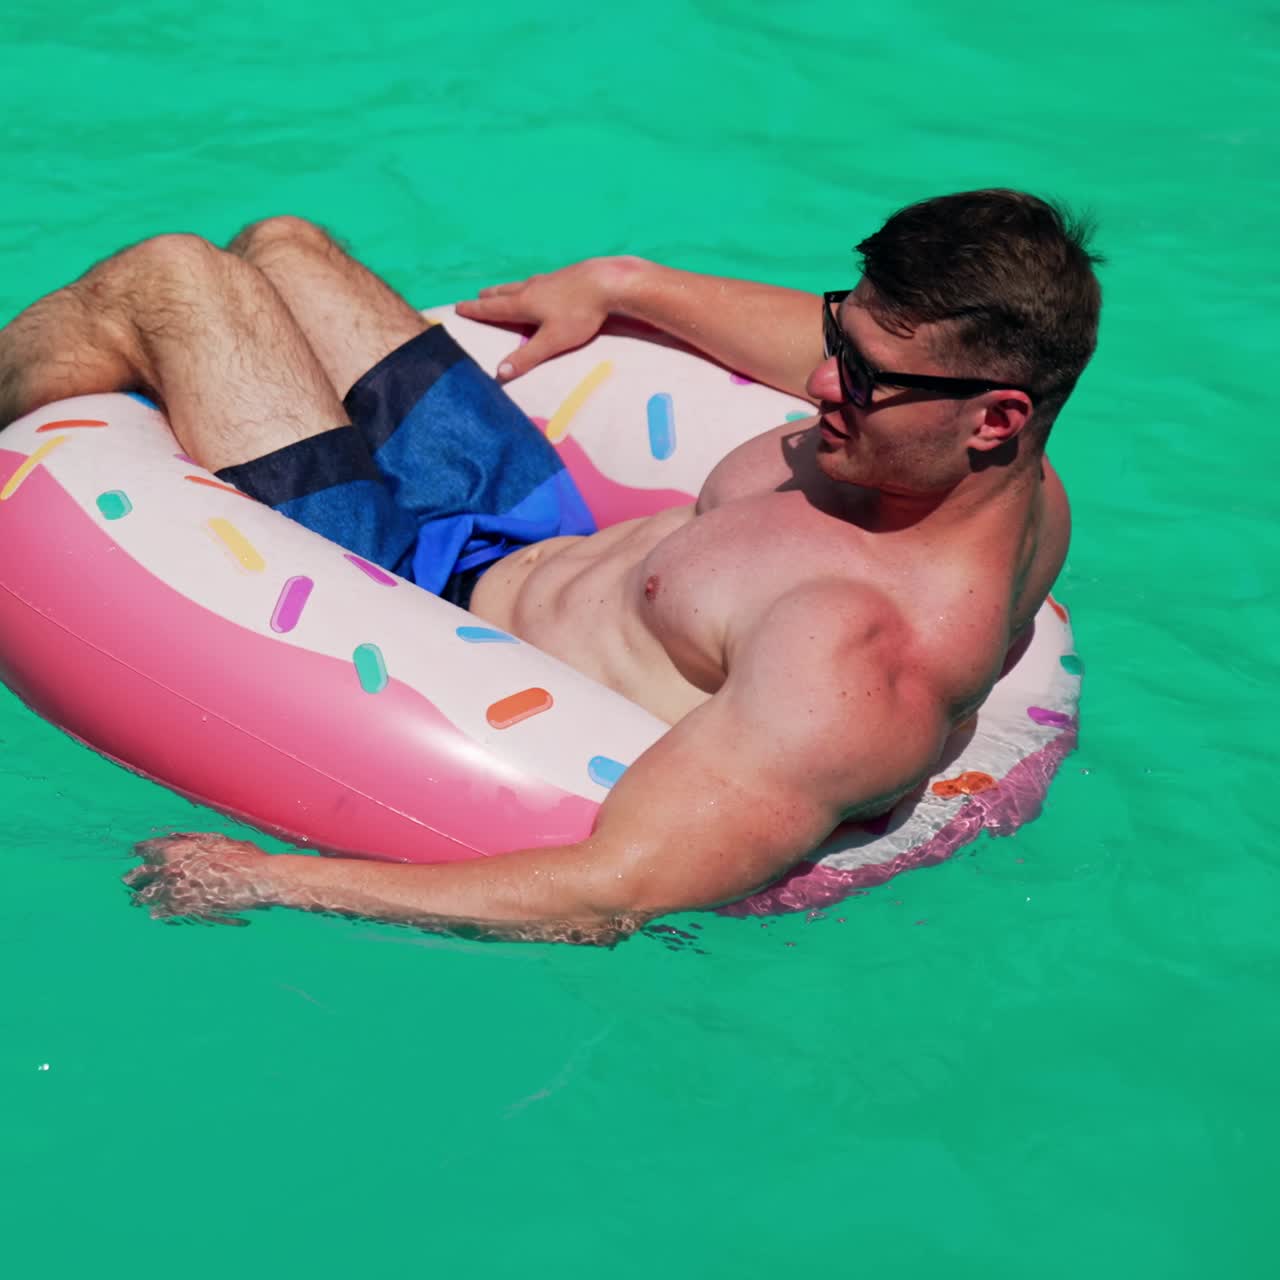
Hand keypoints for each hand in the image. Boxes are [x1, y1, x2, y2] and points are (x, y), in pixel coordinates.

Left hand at [125, 833, 271, 923]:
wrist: (256, 879)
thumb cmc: (242, 855)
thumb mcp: (216, 839)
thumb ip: (191, 839)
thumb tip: (173, 837)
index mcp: (176, 848)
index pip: (146, 848)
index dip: (141, 850)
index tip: (137, 852)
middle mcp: (170, 869)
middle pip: (140, 874)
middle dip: (133, 876)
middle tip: (127, 880)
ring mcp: (176, 890)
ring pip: (147, 895)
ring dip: (140, 897)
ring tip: (135, 900)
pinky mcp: (184, 908)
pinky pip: (163, 912)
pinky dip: (157, 913)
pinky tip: (154, 914)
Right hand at [453, 256, 642, 381]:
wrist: (608, 282)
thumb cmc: (579, 313)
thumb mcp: (552, 341)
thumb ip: (527, 357)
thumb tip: (500, 374)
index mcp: (523, 303)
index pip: (493, 308)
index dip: (475, 310)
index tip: (459, 307)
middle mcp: (531, 288)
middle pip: (503, 292)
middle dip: (488, 297)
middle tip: (476, 297)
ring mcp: (548, 280)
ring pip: (520, 285)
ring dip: (506, 289)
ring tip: (500, 290)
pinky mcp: (564, 276)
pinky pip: (538, 281)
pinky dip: (527, 285)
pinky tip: (537, 285)